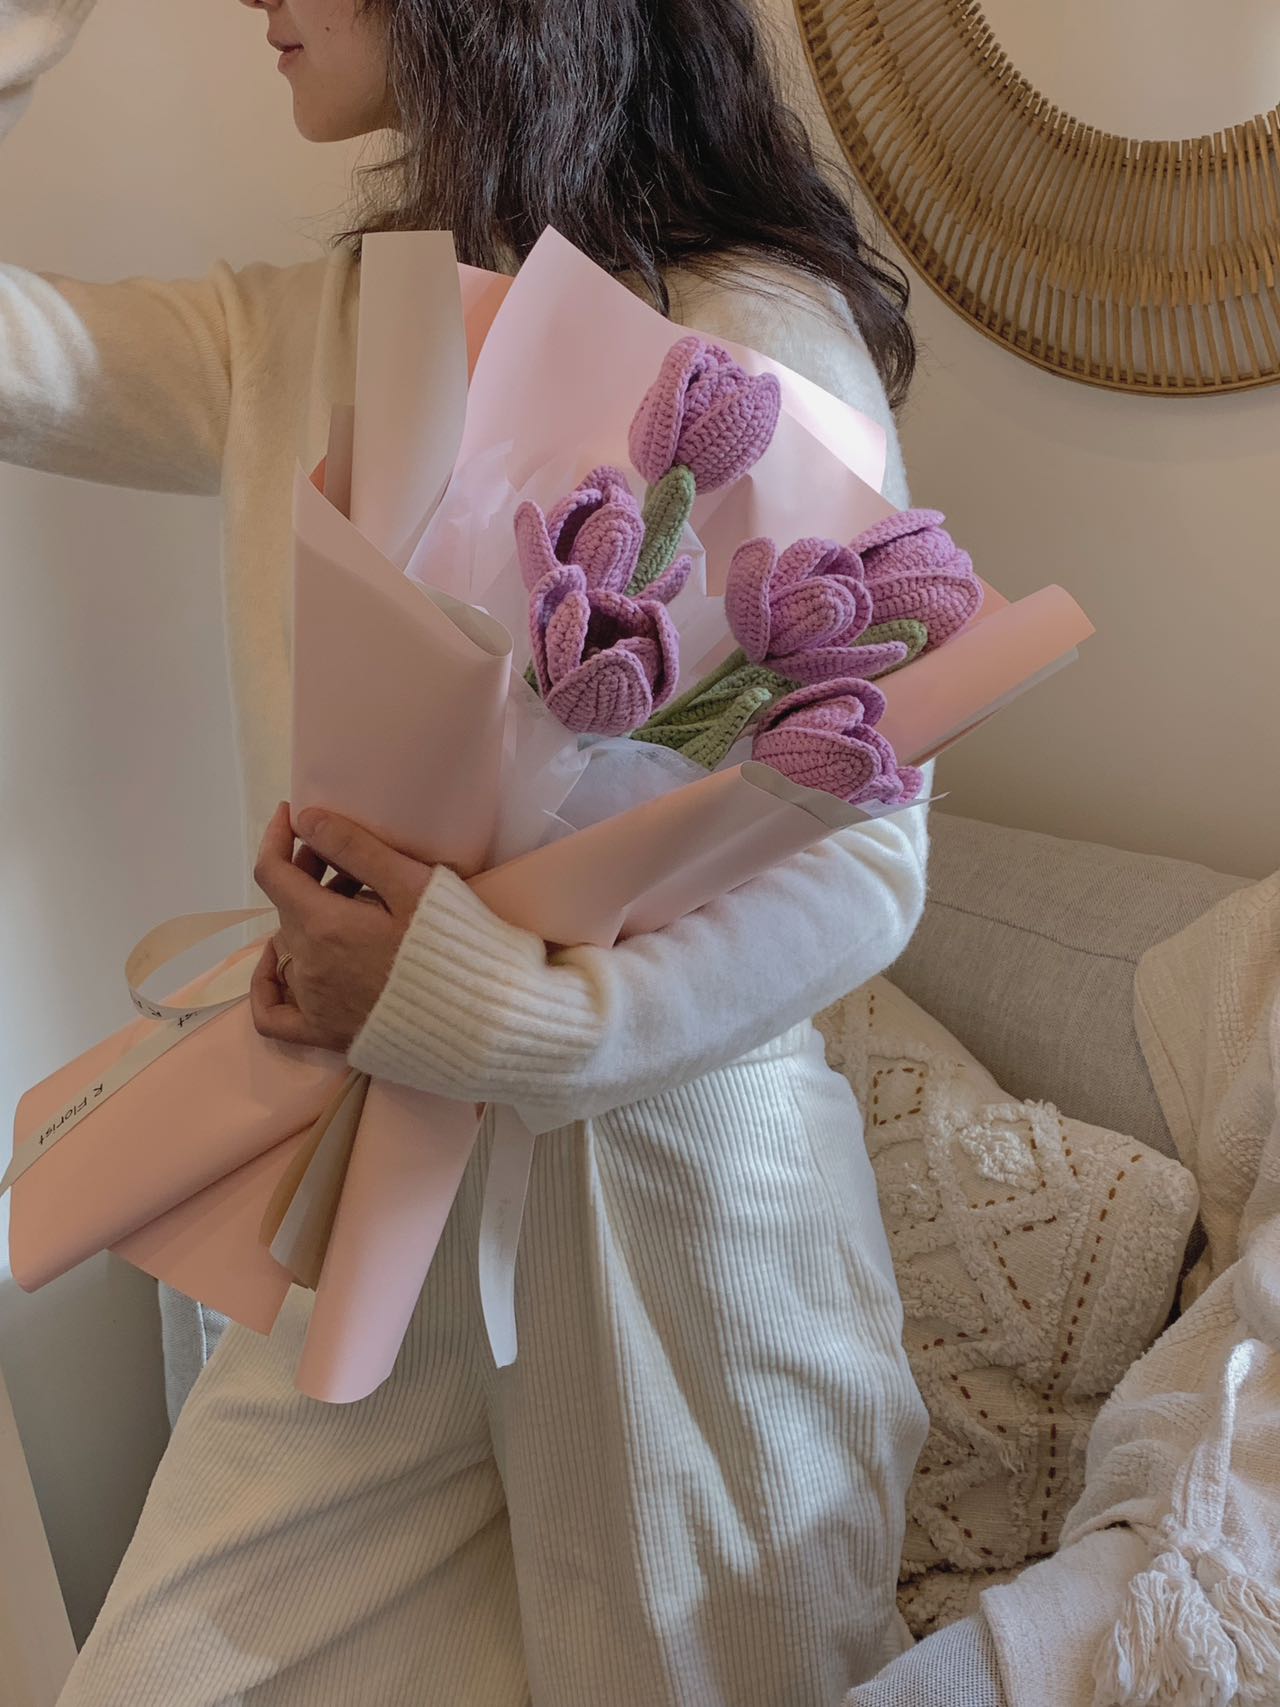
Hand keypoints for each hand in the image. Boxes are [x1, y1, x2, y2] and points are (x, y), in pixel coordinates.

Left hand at [250, 803, 433, 1052]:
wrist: (483, 1016)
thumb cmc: (454, 945)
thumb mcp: (413, 885)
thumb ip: (357, 848)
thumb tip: (306, 820)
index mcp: (325, 925)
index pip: (272, 873)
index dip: (276, 838)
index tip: (291, 816)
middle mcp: (309, 966)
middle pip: (285, 907)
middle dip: (304, 874)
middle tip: (342, 859)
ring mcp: (313, 1004)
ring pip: (288, 947)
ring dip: (305, 918)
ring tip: (346, 905)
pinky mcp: (326, 1034)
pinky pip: (273, 1014)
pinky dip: (268, 986)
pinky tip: (281, 967)